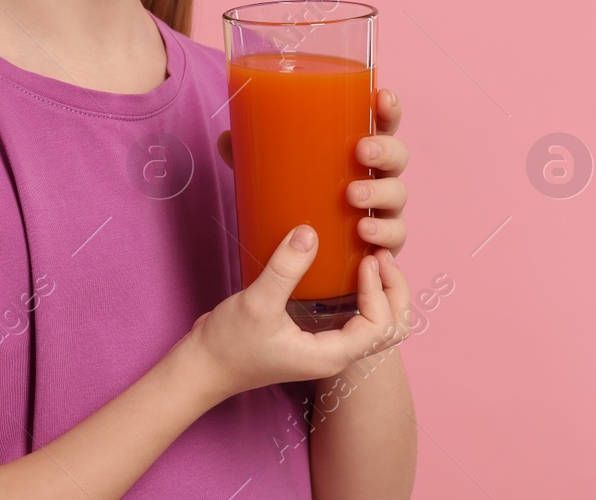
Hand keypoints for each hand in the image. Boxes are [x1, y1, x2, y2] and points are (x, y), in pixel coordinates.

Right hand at [186, 223, 410, 398]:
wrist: (202, 365)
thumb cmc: (228, 345)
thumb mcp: (257, 303)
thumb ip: (285, 268)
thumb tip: (310, 231)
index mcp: (330, 355)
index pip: (379, 326)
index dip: (378, 290)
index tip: (364, 260)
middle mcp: (336, 353)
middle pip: (390, 329)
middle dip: (393, 292)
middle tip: (380, 256)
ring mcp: (326, 344)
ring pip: (376, 324)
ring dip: (382, 292)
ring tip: (371, 259)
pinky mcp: (315, 333)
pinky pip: (355, 315)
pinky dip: (363, 293)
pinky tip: (350, 267)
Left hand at [215, 86, 411, 258]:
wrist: (303, 267)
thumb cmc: (298, 205)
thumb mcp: (272, 178)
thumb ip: (251, 157)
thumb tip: (227, 138)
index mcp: (360, 152)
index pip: (383, 124)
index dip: (389, 109)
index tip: (381, 96)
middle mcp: (377, 178)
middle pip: (398, 156)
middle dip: (385, 149)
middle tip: (360, 150)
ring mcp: (382, 212)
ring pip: (398, 196)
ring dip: (381, 191)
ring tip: (353, 195)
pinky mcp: (380, 246)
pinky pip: (395, 240)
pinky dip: (386, 234)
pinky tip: (365, 233)